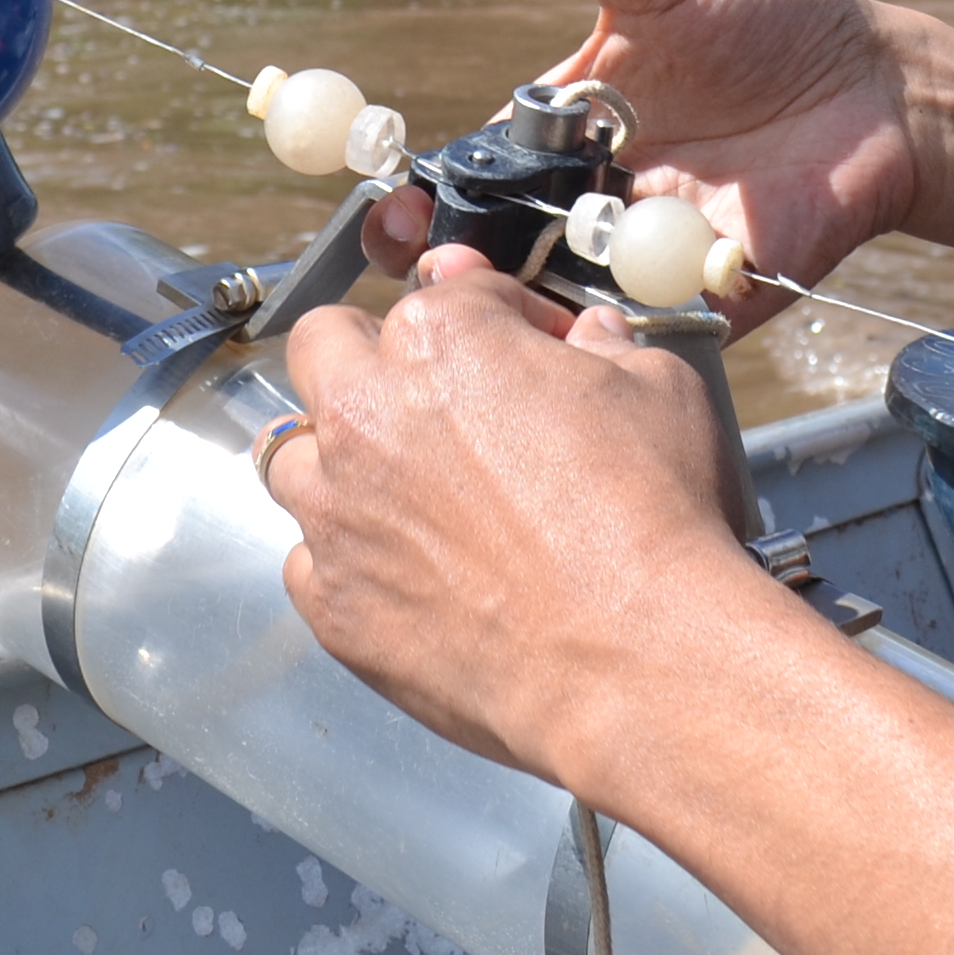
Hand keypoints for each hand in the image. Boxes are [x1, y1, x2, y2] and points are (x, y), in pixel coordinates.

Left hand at [269, 251, 778, 779]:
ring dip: (338, 461)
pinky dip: (347, 560)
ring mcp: (337, 514)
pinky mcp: (333, 604)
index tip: (527, 343)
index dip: (500, 314)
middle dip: (369, 355)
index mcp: (441, 341)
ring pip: (292, 458)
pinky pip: (308, 562)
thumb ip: (608, 349)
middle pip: (322, 347)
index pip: (449, 293)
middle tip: (427, 393)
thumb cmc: (653, 521)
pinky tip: (407, 575)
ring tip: (403, 490)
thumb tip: (592, 340)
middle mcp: (366, 416)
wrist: (635, 660)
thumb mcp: (661, 390)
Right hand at [367, 0, 944, 314]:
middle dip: (457, 278)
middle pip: (500, 263)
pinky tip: (613, 310)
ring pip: (566, 311)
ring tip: (516, 295)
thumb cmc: (766, 15)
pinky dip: (629, 331)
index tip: (394, 209)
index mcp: (565, 133)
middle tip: (439, 270)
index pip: (468, 182)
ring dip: (532, 313)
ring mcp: (650, 259)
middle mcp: (595, 206)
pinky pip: (657, 331)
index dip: (420, 205)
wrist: (880, 82)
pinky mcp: (714, 297)